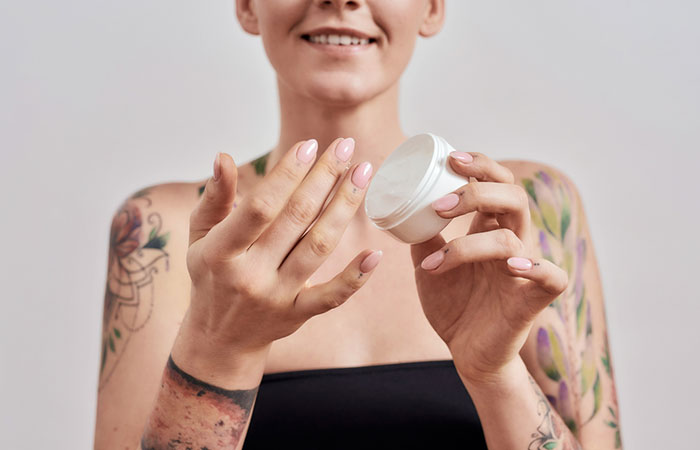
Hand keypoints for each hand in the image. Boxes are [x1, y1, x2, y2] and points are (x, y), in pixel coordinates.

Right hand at [181, 138, 380, 360]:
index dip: (287, 174)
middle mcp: (250, 275)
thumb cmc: (210, 277)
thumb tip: (224, 157)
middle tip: (346, 146)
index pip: (260, 206)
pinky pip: (332, 297)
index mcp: (221, 252)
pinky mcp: (298, 314)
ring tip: (363, 174)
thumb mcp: (200, 237)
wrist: (219, 339)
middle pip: (296, 219)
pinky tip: (375, 252)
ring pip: (318, 247)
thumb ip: (214, 198)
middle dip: (325, 177)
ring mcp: (276, 297)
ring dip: (344, 207)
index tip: (310, 145)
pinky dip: (355, 277)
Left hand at [410, 151, 567, 384]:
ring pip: (512, 237)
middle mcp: (512, 242)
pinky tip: (512, 264)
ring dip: (468, 245)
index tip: (450, 158)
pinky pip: (552, 277)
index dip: (480, 165)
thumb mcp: (428, 265)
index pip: (496, 182)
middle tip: (440, 204)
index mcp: (490, 228)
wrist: (467, 353)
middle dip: (478, 191)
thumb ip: (422, 237)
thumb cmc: (454, 305)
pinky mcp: (534, 299)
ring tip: (434, 261)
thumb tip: (403, 207)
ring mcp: (524, 269)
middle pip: (512, 197)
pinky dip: (536, 266)